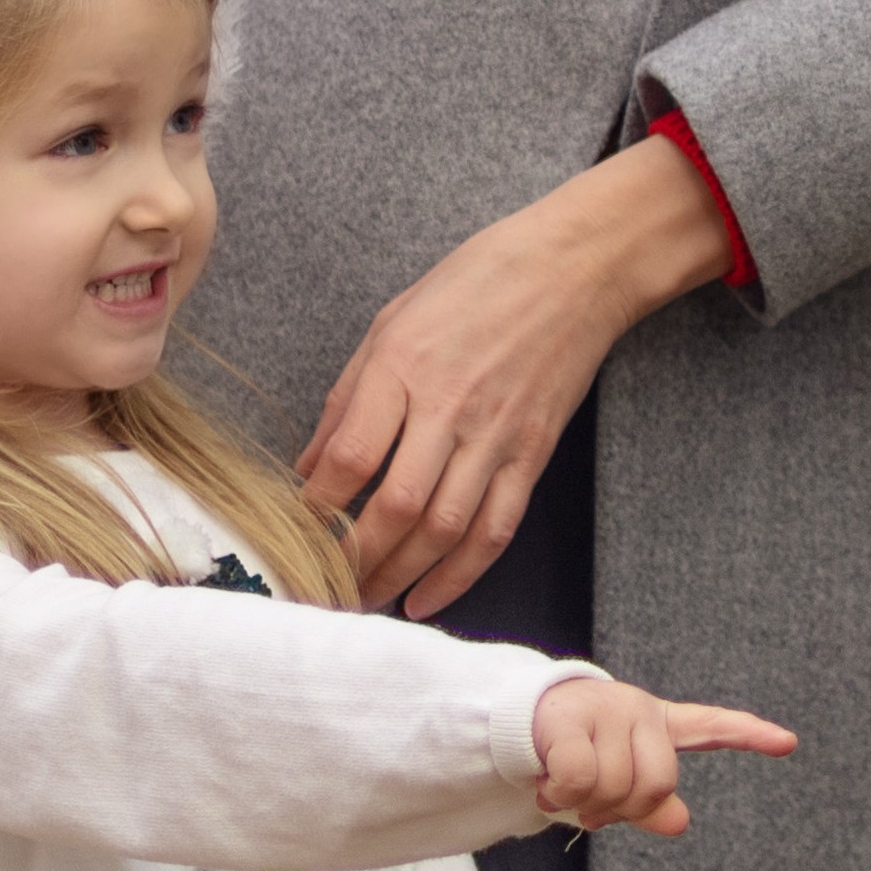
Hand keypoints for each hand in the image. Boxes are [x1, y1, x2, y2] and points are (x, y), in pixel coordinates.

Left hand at [309, 141, 737, 612]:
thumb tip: (311, 466)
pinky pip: (496, 528)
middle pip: (396, 505)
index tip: (294, 531)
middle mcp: (450, 406)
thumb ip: (350, 396)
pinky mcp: (533, 453)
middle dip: (354, 559)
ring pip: (444, 528)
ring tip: (365, 601)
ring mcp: (497, 435)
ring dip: (399, 575)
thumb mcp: (394, 319)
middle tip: (323, 588)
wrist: (576, 268)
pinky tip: (427, 599)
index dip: (317, 506)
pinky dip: (460, 574)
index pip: (352, 456)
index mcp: (404, 364)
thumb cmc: (479, 281)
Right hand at [531, 672, 798, 836]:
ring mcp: (606, 709)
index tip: (788, 742)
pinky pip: (580, 778)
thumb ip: (650, 806)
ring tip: (561, 792)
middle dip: (624, 810)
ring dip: (584, 805)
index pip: (713, 726)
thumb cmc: (575, 757)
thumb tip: (679, 823)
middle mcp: (639, 710)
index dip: (751, 734)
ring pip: (615, 786)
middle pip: (658, 784)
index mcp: (659, 725)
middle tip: (594, 812)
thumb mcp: (617, 784)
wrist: (516, 724)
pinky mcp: (569, 718)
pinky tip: (545, 787)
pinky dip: (560, 794)